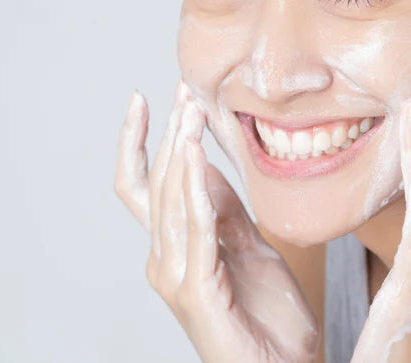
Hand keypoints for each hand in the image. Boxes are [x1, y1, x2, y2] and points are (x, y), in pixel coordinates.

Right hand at [114, 81, 319, 362]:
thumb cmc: (269, 319)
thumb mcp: (250, 247)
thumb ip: (224, 210)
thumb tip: (204, 162)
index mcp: (175, 249)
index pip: (143, 186)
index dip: (140, 141)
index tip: (150, 98)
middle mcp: (164, 260)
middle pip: (154, 184)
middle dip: (166, 133)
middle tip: (181, 91)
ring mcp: (175, 276)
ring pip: (168, 199)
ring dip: (179, 150)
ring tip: (189, 110)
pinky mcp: (195, 291)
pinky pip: (194, 227)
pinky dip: (192, 188)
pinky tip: (196, 155)